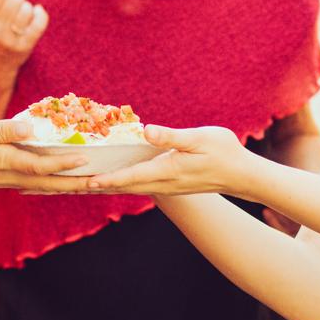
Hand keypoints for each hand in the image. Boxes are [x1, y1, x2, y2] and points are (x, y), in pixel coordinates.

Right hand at [0, 117, 91, 196]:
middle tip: (100, 182)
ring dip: (63, 184)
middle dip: (74, 182)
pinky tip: (51, 182)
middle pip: (46, 181)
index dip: (65, 163)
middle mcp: (5, 175)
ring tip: (85, 183)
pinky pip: (26, 183)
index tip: (87, 159)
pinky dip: (45, 183)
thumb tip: (29, 128)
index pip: (40, 164)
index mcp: (1, 161)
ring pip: (39, 185)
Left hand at [86, 124, 253, 195]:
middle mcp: (164, 182)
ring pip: (131, 187)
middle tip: (77, 185)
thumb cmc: (224, 152)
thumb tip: (147, 132)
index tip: (87, 181)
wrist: (243, 175)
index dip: (108, 179)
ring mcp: (168, 186)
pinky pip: (141, 185)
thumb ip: (171, 136)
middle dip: (101, 186)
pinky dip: (124, 183)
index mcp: (168, 170)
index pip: (132, 176)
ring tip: (88, 184)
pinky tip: (115, 178)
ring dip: (110, 186)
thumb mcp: (199, 138)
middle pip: (125, 186)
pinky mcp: (171, 184)